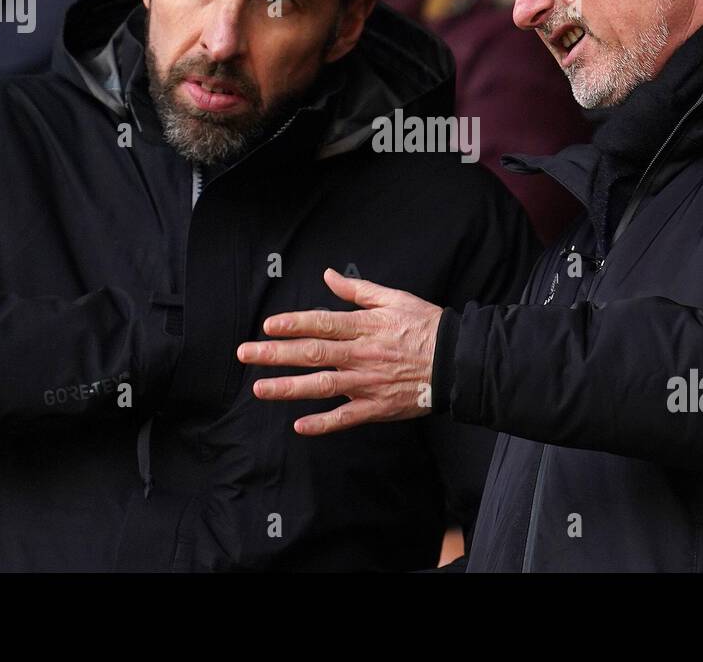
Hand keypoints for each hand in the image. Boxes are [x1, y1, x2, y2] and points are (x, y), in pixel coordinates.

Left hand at [237, 268, 442, 434]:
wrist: (457, 361)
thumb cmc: (426, 326)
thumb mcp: (395, 298)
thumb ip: (358, 290)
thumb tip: (328, 276)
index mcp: (366, 326)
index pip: (323, 323)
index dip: (294, 323)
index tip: (269, 325)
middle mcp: (362, 354)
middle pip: (313, 353)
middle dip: (276, 354)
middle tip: (246, 354)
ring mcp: (368, 383)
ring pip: (322, 386)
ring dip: (289, 388)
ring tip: (260, 388)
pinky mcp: (377, 406)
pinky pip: (346, 417)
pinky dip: (323, 423)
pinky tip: (299, 426)